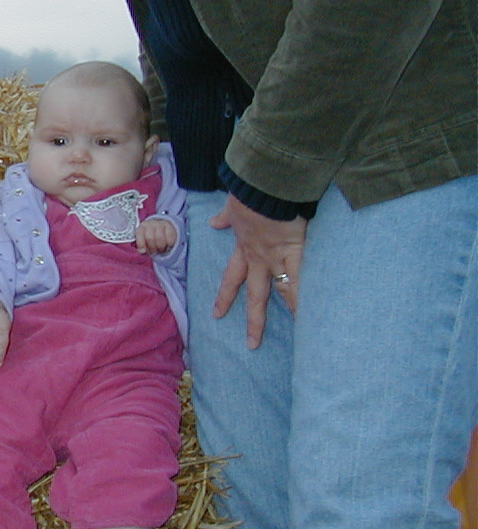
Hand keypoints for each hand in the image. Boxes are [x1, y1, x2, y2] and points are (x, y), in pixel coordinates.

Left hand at [135, 218, 176, 255]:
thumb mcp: (144, 241)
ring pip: (159, 239)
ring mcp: (160, 224)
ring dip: (160, 247)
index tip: (145, 251)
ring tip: (161, 249)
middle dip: (152, 248)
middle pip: (150, 238)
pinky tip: (167, 245)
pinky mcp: (169, 226)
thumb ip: (142, 247)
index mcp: (141, 228)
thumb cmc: (151, 237)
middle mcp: (150, 224)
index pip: (139, 236)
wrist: (163, 228)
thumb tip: (142, 252)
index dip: (142, 246)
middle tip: (155, 251)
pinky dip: (169, 245)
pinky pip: (169, 239)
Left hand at [209, 194, 306, 349]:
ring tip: (299, 334)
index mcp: (242, 247)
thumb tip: (214, 221)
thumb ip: (225, 216)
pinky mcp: (294, 249)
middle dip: (254, 320)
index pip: (232, 278)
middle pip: (255, 294)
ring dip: (290, 310)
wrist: (263, 184)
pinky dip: (307, 294)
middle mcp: (258, 257)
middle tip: (252, 344)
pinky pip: (301, 277)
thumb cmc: (248, 192)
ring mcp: (276, 255)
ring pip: (281, 289)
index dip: (225, 297)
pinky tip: (314, 314)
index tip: (218, 314)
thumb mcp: (231, 206)